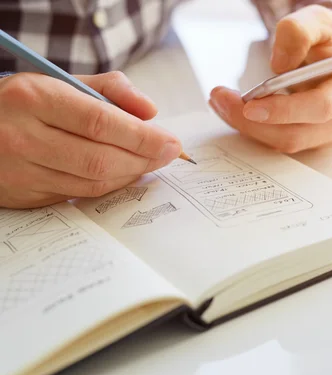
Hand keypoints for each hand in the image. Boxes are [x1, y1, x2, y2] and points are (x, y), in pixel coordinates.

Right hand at [0, 71, 181, 208]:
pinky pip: (77, 195)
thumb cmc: (26, 103)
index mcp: (34, 97)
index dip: (142, 136)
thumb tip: (150, 111)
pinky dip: (107, 187)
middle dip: (143, 160)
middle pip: (100, 159)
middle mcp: (22, 136)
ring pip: (91, 183)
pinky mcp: (23, 196)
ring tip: (149, 163)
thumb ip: (110, 89)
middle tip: (168, 155)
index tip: (172, 142)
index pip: (101, 122)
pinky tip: (122, 174)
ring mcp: (20, 171)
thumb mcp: (60, 82)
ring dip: (129, 175)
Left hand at [209, 5, 331, 152]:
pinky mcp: (314, 141)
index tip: (250, 105)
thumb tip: (278, 66)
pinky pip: (281, 141)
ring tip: (221, 102)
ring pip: (285, 142)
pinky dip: (255, 129)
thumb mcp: (318, 21)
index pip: (321, 108)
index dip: (285, 111)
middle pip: (297, 134)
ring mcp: (331, 135)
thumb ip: (298, 33)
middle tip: (220, 99)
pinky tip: (236, 111)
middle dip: (253, 122)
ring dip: (249, 127)